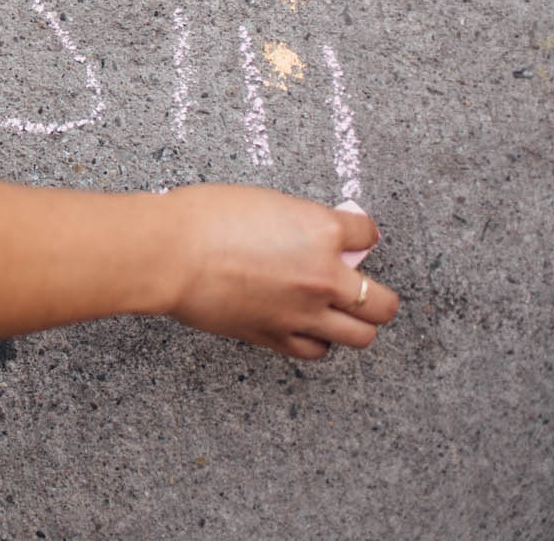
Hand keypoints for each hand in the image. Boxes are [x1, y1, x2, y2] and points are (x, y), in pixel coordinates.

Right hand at [157, 185, 398, 358]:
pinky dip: (317, 341)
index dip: (360, 232)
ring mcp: (304, 312)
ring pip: (362, 336)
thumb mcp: (265, 202)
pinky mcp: (276, 336)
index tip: (353, 234)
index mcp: (322, 231)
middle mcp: (324, 276)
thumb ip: (299, 223)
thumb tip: (312, 236)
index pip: (367, 234)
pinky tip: (307, 328)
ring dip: (356, 325)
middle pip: (383, 302)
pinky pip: (316, 351)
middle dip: (377, 294)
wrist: (170, 253)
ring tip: (341, 315)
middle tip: (360, 286)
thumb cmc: (204, 217)